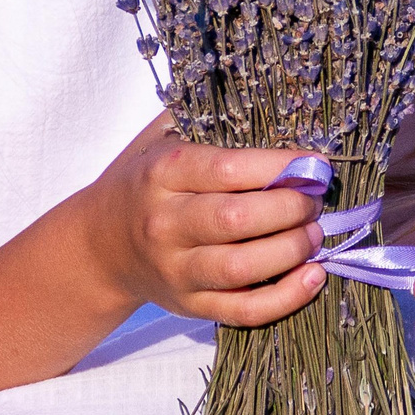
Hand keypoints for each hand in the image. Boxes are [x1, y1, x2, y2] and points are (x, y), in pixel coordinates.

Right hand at [84, 127, 326, 326]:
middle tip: (316, 200)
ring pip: (242, 268)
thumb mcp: (159, 139)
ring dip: (292, 250)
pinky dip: (286, 298)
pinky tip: (312, 276)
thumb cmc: (145, 183)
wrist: (99, 246)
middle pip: (238, 219)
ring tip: (313, 234)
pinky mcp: (189, 305)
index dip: (281, 167)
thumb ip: (205, 119)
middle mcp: (165, 223)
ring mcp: (176, 269)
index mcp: (161, 174)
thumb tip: (279, 103)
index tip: (315, 165)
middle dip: (292, 208)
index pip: (229, 168)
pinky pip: (242, 310)